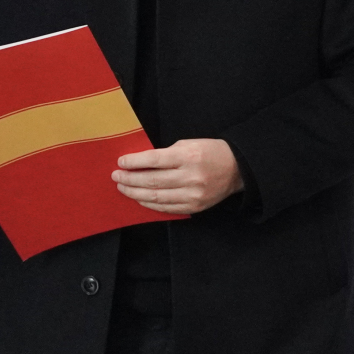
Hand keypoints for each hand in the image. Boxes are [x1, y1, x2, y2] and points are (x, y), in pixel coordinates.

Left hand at [112, 139, 241, 214]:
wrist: (237, 169)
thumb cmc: (210, 152)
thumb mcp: (188, 144)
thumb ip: (166, 154)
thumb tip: (140, 163)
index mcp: (188, 157)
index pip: (154, 160)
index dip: (134, 162)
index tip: (121, 162)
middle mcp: (190, 177)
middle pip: (152, 181)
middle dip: (130, 179)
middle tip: (116, 177)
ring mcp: (193, 195)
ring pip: (157, 197)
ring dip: (136, 193)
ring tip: (123, 188)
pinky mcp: (195, 207)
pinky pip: (167, 208)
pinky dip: (150, 204)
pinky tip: (140, 199)